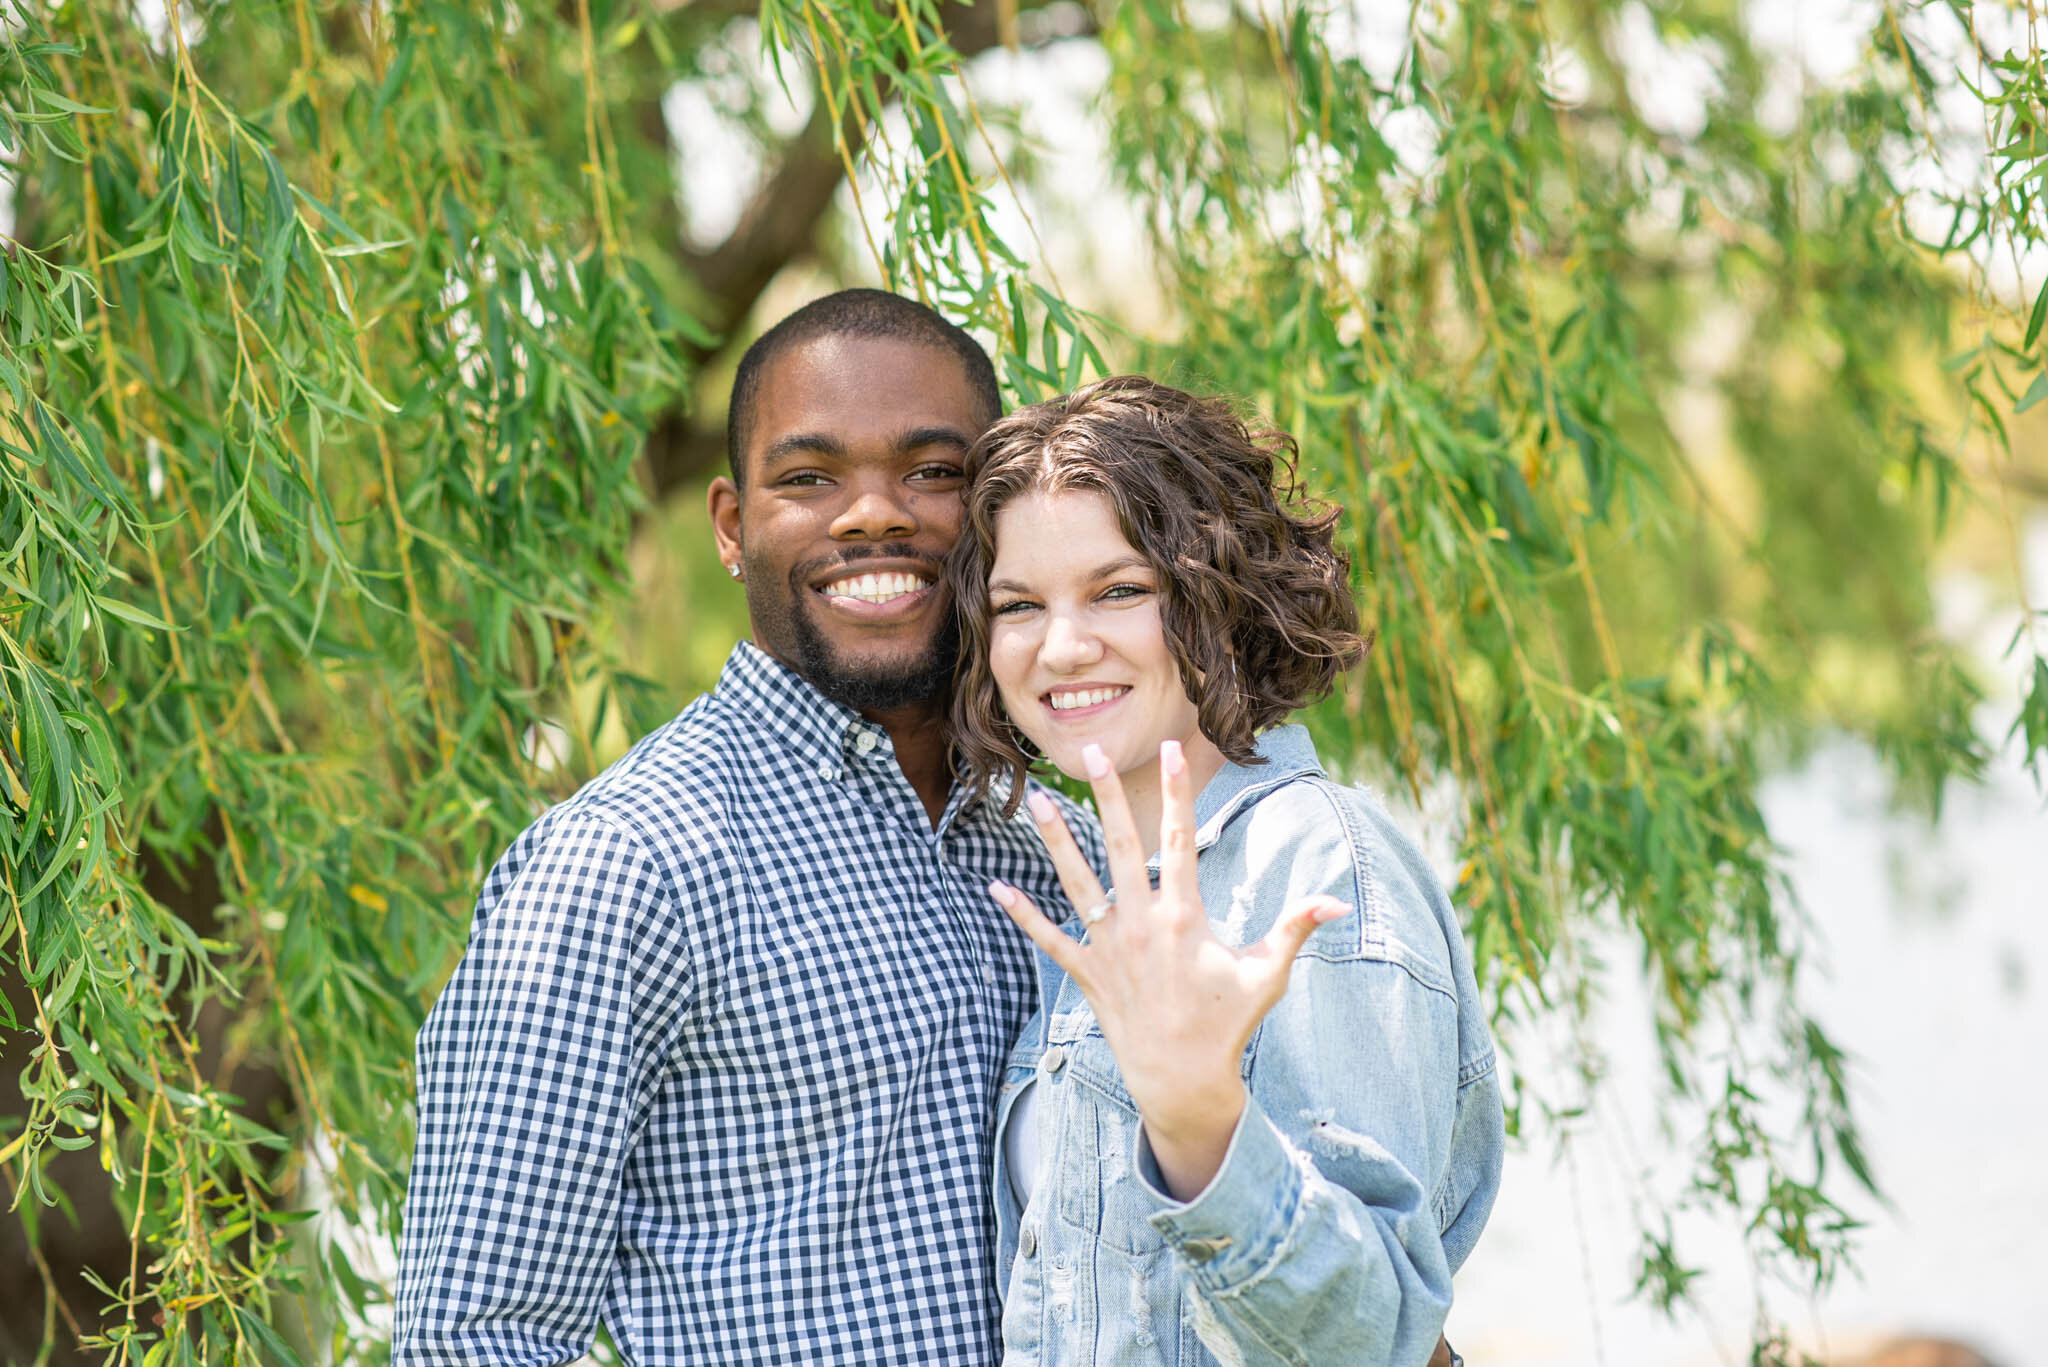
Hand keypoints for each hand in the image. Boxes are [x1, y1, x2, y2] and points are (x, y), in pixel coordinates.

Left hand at [990, 739, 1349, 1200]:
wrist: (1182, 1081)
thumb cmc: (1227, 1025)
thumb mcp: (1267, 974)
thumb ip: (1296, 928)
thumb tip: (1338, 901)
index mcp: (1183, 916)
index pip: (1180, 839)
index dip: (1176, 792)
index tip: (1172, 750)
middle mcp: (1141, 924)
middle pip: (1120, 845)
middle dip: (1107, 795)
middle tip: (1092, 752)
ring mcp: (1109, 948)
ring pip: (1077, 882)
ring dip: (1056, 840)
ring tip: (1037, 800)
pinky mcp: (1087, 973)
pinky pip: (1049, 939)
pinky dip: (1023, 915)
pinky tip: (996, 888)